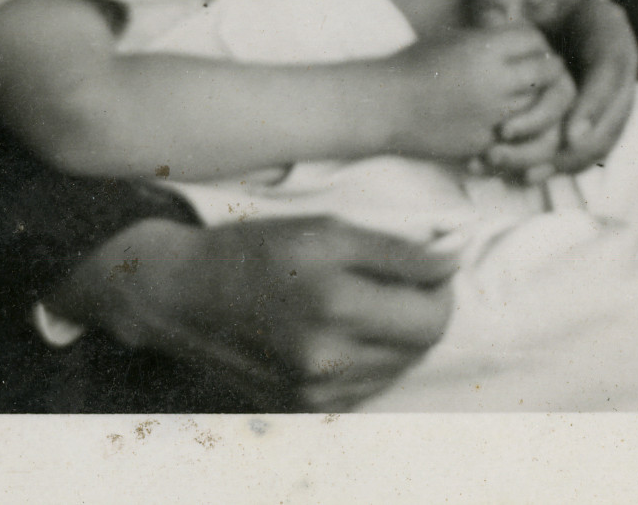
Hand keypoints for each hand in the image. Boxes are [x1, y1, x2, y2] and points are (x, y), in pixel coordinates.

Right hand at [52, 215, 453, 411]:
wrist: (181, 296)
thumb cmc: (257, 251)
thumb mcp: (330, 230)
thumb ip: (401, 251)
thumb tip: (456, 260)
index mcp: (336, 305)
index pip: (434, 313)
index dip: (442, 285)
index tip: (430, 266)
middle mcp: (325, 358)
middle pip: (422, 344)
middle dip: (424, 310)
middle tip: (401, 283)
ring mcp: (311, 390)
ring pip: (398, 368)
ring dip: (397, 337)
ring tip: (363, 306)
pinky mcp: (298, 407)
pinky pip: (366, 387)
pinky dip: (369, 360)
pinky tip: (342, 333)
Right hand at [384, 23, 562, 161]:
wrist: (381, 106)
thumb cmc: (414, 65)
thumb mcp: (455, 39)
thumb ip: (494, 38)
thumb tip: (531, 40)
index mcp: (487, 48)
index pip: (537, 39)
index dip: (535, 44)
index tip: (527, 50)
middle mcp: (496, 79)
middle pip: (550, 72)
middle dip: (546, 72)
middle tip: (534, 76)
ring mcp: (492, 113)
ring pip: (540, 106)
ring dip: (535, 102)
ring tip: (520, 99)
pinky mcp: (483, 141)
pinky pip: (518, 136)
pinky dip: (515, 130)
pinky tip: (503, 124)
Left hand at [467, 0, 637, 176]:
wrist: (526, 5)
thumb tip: (494, 26)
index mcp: (605, 24)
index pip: (613, 67)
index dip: (596, 104)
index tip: (571, 133)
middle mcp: (616, 58)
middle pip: (617, 110)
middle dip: (584, 142)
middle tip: (546, 163)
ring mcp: (608, 87)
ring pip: (605, 134)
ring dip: (570, 160)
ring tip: (528, 173)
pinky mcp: (593, 109)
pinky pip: (589, 144)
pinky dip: (563, 164)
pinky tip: (528, 175)